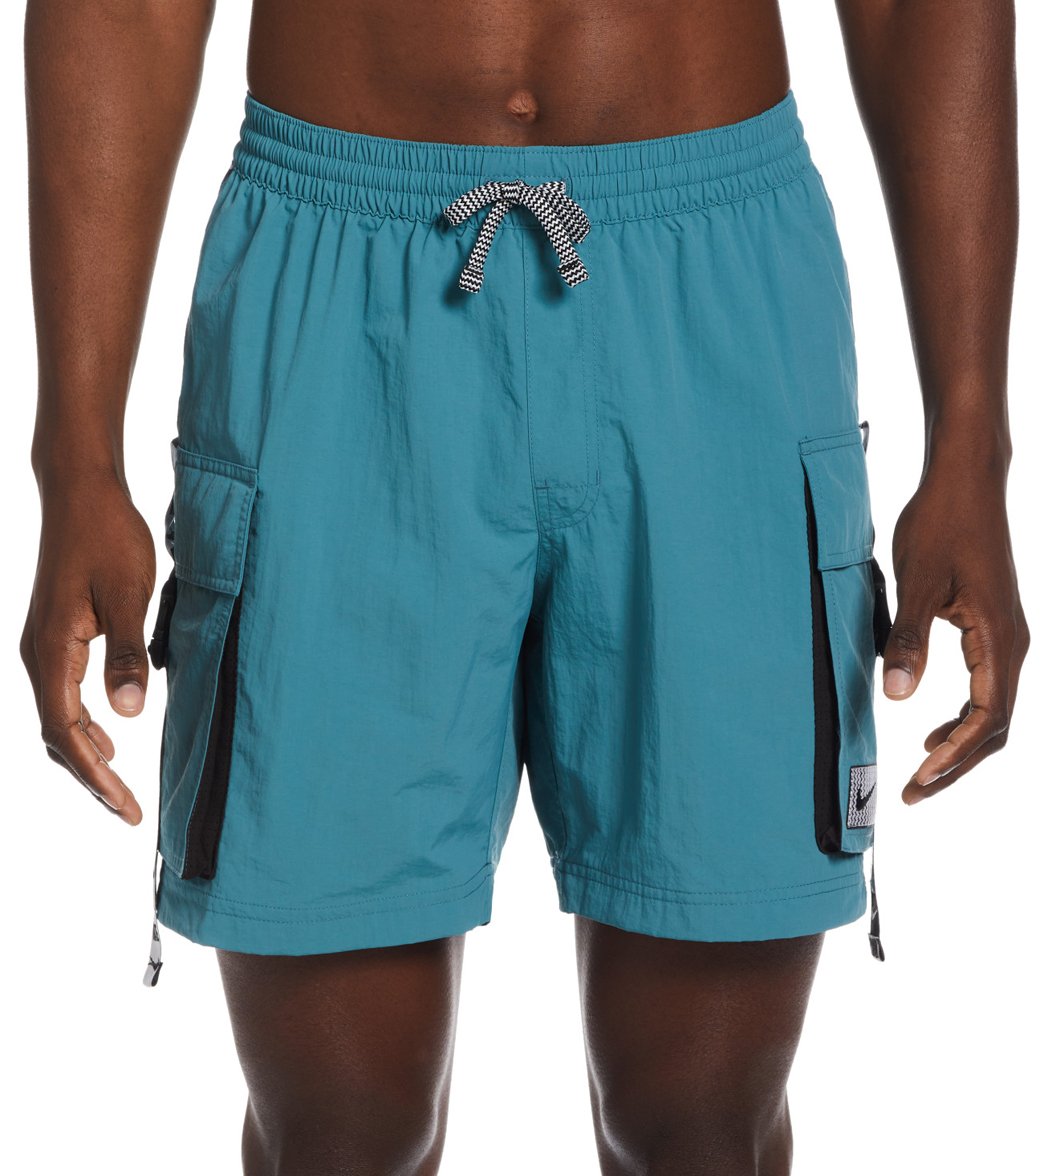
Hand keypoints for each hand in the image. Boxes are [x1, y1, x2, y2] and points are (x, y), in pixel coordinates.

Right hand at [21, 475, 155, 824]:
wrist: (81, 492)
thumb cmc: (109, 536)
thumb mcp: (130, 595)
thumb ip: (128, 654)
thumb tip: (129, 714)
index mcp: (52, 651)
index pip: (67, 732)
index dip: (96, 775)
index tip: (126, 808)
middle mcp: (38, 654)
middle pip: (57, 735)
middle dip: (91, 776)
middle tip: (128, 811)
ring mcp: (42, 645)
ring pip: (56, 718)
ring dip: (85, 753)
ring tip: (118, 785)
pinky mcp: (55, 635)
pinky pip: (60, 696)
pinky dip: (81, 725)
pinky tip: (107, 734)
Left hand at [882, 461, 1029, 802]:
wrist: (965, 480)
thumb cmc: (940, 524)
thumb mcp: (916, 583)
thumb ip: (909, 640)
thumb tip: (900, 697)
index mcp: (999, 639)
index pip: (986, 718)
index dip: (954, 757)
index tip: (919, 780)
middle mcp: (1013, 644)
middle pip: (995, 726)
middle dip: (957, 764)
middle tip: (915, 792)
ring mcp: (1007, 636)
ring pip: (993, 710)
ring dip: (961, 745)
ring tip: (924, 770)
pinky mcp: (993, 626)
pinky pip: (988, 688)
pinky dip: (964, 718)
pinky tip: (934, 727)